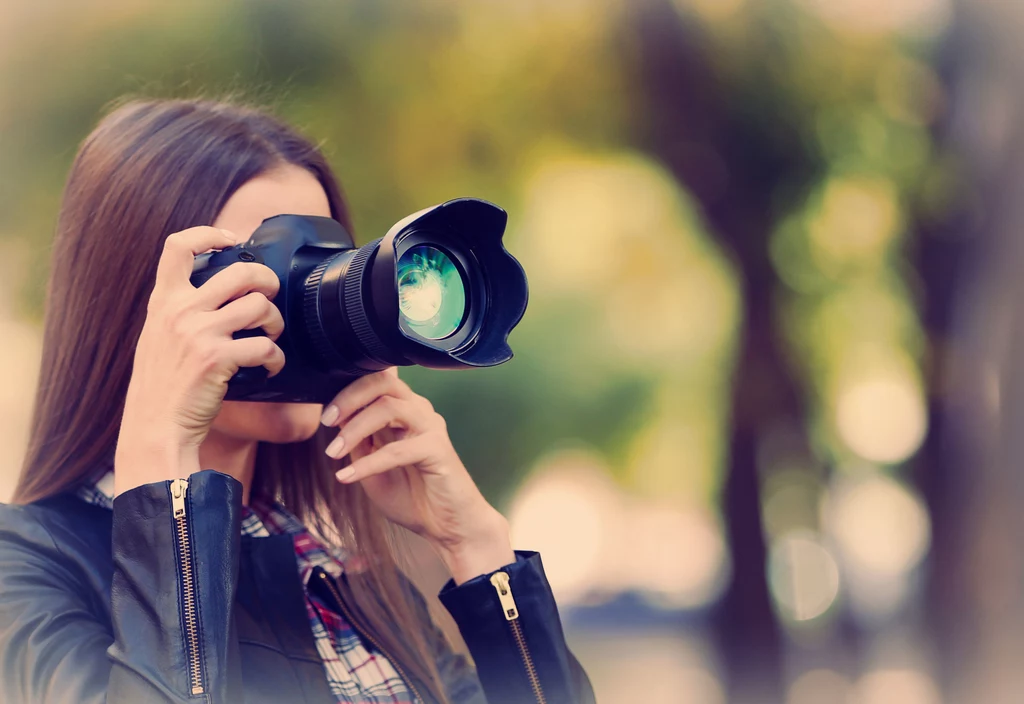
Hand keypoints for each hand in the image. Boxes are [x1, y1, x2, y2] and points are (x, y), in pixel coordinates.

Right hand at [114, 227, 285, 495]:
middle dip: (267, 280)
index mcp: (162, 302)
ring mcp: (199, 333)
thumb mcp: (157, 338)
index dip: (209, 234)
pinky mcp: (218, 358)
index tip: (231, 239)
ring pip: (260, 306)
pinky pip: (265, 345)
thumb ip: (178, 312)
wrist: (154, 429)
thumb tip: (213, 294)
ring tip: (273, 335)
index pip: (177, 246)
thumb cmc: (161, 388)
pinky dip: (276, 358)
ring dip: (276, 321)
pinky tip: (272, 367)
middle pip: (240, 271)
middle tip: (272, 295)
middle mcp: (179, 311)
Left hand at [321, 368, 514, 582]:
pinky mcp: (438, 449)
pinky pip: (397, 450)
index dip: (347, 389)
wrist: (445, 526)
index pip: (376, 381)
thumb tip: (335, 417)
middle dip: (349, 397)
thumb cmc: (411, 496)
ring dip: (355, 428)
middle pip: (383, 382)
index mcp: (403, 410)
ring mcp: (430, 427)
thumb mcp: (370, 466)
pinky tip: (347, 477)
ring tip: (333, 451)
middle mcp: (419, 411)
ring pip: (389, 408)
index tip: (323, 411)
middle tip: (326, 420)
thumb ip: (357, 441)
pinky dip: (368, 463)